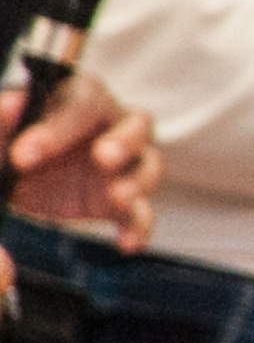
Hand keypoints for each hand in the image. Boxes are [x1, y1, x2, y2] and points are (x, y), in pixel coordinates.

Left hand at [2, 70, 157, 249]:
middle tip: (103, 158)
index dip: (58, 128)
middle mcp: (111, 125)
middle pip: (138, 124)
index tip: (23, 157)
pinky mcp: (122, 201)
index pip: (81, 104)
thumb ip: (4, 119)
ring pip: (150, 165)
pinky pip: (143, 212)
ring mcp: (124, 164)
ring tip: (118, 198)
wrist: (15, 177)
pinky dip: (139, 226)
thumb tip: (9, 106)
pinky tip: (128, 243)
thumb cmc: (10, 141)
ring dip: (137, 182)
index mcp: (79, 99)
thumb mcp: (1, 131)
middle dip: (126, 141)